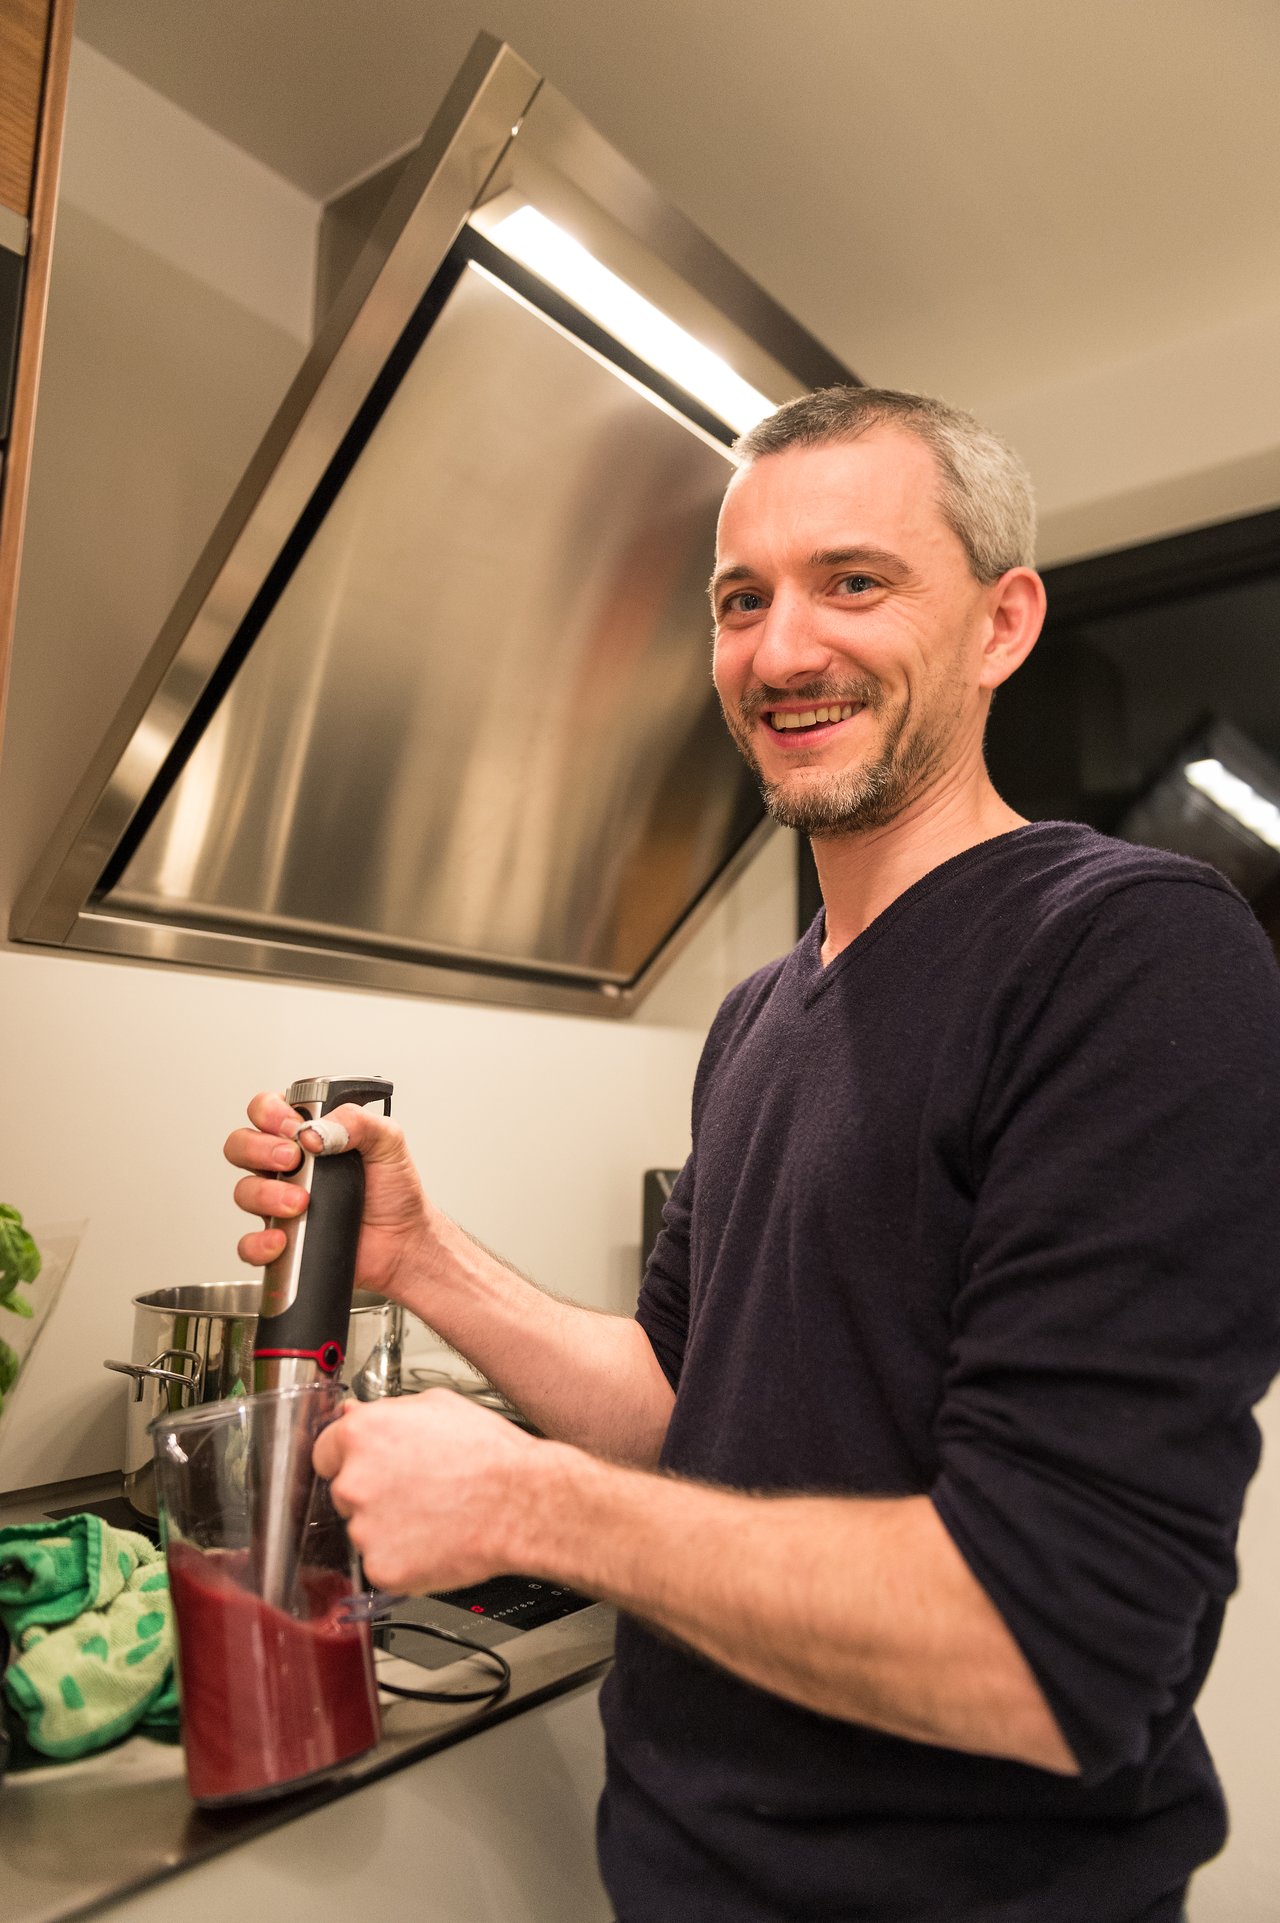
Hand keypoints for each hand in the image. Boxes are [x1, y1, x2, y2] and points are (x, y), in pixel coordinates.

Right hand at [224, 1090, 430, 1301]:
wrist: (404, 1241)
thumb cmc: (394, 1191)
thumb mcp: (388, 1141)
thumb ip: (357, 1121)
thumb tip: (315, 1131)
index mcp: (308, 1134)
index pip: (266, 1109)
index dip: (269, 1113)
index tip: (293, 1127)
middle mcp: (288, 1165)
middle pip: (241, 1145)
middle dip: (259, 1149)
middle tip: (292, 1160)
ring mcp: (280, 1201)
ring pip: (243, 1191)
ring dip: (265, 1195)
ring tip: (300, 1202)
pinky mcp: (282, 1238)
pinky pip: (249, 1242)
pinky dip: (258, 1243)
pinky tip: (282, 1239)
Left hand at [312, 1391, 542, 1591]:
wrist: (521, 1503)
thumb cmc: (489, 1454)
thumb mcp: (438, 1406)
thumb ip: (386, 1410)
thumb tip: (357, 1412)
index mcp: (362, 1435)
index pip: (325, 1451)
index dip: (348, 1459)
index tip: (366, 1467)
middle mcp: (355, 1481)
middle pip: (344, 1492)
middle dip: (372, 1493)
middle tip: (415, 1490)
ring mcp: (365, 1528)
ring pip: (364, 1530)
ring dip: (388, 1527)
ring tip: (433, 1513)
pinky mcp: (381, 1567)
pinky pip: (382, 1563)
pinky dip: (403, 1558)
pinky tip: (434, 1539)